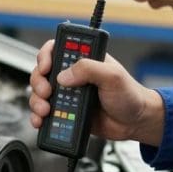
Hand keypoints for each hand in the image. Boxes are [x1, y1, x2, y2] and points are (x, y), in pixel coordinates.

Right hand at [29, 40, 164, 145]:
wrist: (135, 123)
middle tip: (48, 92)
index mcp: (83, 60)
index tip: (46, 67)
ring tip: (46, 110)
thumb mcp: (112, 76)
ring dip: (37, 101)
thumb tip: (64, 75)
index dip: (45, 56)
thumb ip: (89, 69)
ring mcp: (68, 95)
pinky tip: (41, 120)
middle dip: (39, 82)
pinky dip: (38, 117)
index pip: (56, 49)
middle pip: (42, 73)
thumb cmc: (130, 95)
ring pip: (40, 94)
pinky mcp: (66, 113)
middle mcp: (73, 76)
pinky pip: (45, 113)